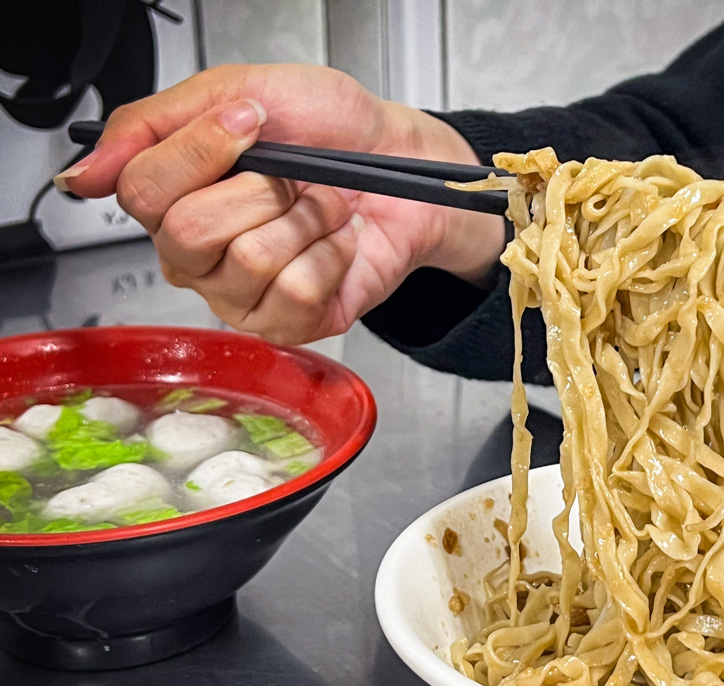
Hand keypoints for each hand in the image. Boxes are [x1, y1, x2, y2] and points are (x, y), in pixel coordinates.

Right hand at [58, 64, 506, 344]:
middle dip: (261, 189)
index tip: (252, 120)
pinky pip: (297, 291)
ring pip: (251, 259)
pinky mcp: (289, 324)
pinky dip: (332, 255)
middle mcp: (198, 254)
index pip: (143, 189)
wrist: (403, 164)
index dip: (201, 151)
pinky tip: (336, 244)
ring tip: (320, 210)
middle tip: (292, 179)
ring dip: (305, 219)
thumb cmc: (331, 129)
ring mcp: (241, 295)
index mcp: (172, 196)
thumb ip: (151, 124)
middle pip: (189, 232)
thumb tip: (85, 174)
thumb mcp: (240, 89)